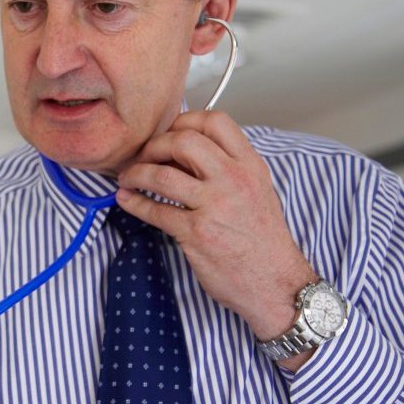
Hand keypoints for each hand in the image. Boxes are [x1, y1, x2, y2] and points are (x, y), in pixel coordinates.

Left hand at [116, 112, 316, 367]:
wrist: (277, 283)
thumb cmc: (264, 241)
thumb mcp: (256, 191)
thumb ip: (226, 168)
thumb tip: (182, 153)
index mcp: (250, 166)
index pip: (215, 121)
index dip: (184, 121)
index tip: (167, 133)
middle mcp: (234, 180)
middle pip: (183, 141)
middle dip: (154, 145)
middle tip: (143, 156)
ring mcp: (214, 206)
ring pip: (162, 175)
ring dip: (136, 174)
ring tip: (127, 178)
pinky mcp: (196, 233)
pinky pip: (155, 211)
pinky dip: (133, 203)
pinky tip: (127, 200)